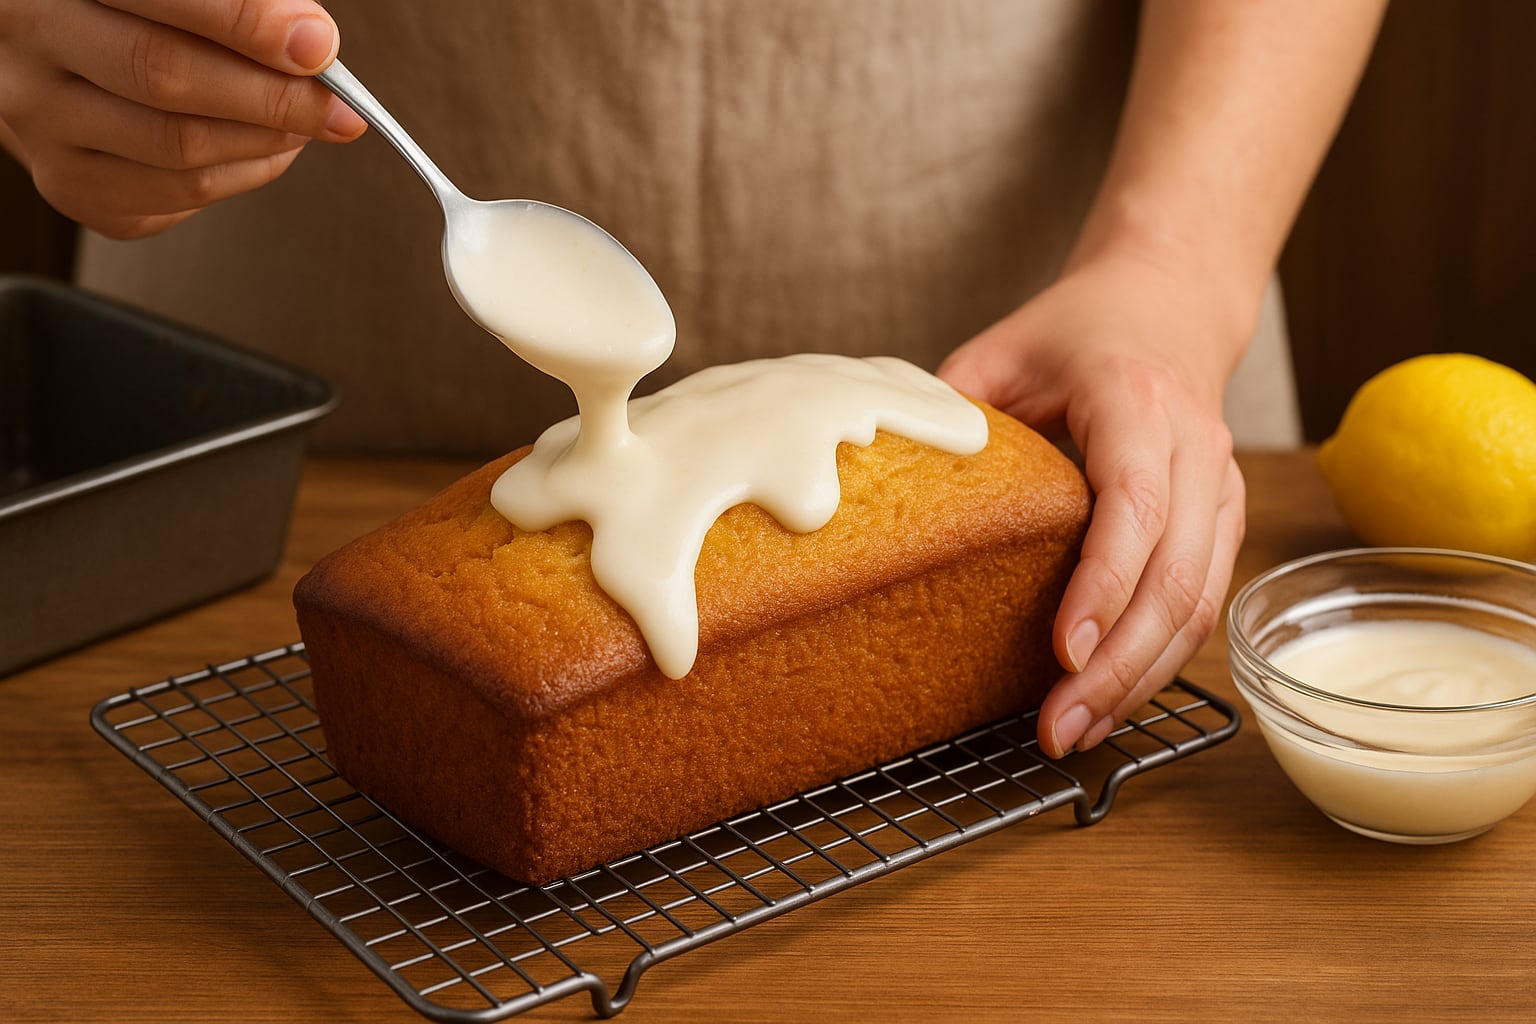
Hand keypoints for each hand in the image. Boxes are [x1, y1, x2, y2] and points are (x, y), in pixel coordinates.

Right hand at [0, 0, 365, 238]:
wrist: (55, 57)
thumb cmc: (131, 15)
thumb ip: (235, 2)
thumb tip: (311, 43)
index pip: (161, 0)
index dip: (247, 24)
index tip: (316, 44)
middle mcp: (30, 54)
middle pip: (166, 80)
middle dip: (271, 96)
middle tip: (335, 104)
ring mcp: (42, 128)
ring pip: (176, 149)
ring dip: (264, 140)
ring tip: (306, 123)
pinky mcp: (71, 186)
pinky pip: (176, 196)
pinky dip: (243, 175)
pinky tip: (267, 149)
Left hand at [939, 251, 1246, 757]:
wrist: (1170, 301)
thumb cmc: (1078, 329)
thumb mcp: (1000, 350)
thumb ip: (946, 409)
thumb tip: (882, 482)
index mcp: (1136, 401)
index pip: (1133, 504)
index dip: (1103, 583)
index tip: (1062, 651)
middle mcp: (1196, 447)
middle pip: (1176, 575)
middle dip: (1119, 664)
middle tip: (1059, 726)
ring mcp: (1220, 486)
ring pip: (1200, 602)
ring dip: (1142, 678)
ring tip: (1077, 732)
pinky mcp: (1223, 519)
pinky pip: (1204, 601)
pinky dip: (1160, 659)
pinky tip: (1111, 699)